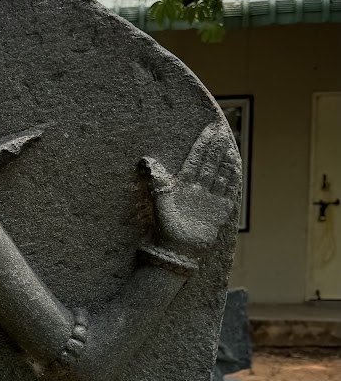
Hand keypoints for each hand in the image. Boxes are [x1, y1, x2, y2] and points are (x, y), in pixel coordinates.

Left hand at [141, 122, 238, 260]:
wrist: (178, 250)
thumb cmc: (166, 228)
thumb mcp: (159, 201)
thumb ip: (156, 181)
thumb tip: (146, 161)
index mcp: (183, 185)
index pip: (195, 160)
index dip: (202, 145)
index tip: (208, 131)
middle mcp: (198, 190)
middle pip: (209, 164)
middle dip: (215, 148)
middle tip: (222, 130)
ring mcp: (209, 199)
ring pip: (219, 175)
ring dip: (224, 160)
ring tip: (229, 144)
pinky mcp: (219, 210)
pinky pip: (228, 191)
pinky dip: (232, 178)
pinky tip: (235, 166)